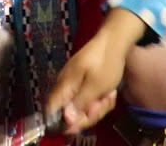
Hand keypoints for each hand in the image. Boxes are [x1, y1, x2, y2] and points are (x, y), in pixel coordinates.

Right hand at [47, 9, 142, 133]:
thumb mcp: (96, 86)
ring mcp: (73, 84)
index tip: (81, 124)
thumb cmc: (105, 62)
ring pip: (81, 107)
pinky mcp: (82, 83)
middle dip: (88, 114)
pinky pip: (87, 99)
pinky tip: (109, 93)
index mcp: (65, 86)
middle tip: (104, 103)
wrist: (114, 41)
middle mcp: (65, 86)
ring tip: (109, 95)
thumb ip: (79, 103)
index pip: (51, 110)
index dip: (64, 122)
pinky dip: (99, 99)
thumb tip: (65, 120)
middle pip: (69, 112)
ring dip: (97, 106)